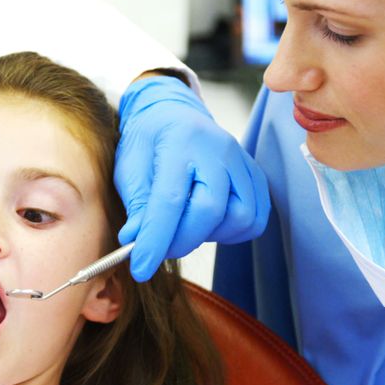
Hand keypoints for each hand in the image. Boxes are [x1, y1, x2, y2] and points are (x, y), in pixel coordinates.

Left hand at [115, 76, 268, 280]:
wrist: (173, 115)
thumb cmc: (148, 142)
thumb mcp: (129, 169)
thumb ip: (137, 205)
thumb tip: (136, 241)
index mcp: (180, 142)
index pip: (171, 200)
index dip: (156, 240)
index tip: (140, 269)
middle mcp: (218, 149)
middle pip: (210, 211)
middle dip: (181, 241)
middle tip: (158, 247)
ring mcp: (242, 161)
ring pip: (239, 218)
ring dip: (209, 235)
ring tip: (184, 226)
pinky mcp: (255, 176)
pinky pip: (255, 218)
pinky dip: (231, 232)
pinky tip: (207, 223)